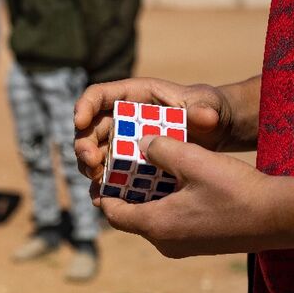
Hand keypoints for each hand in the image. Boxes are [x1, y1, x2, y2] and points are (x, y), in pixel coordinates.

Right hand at [73, 78, 233, 180]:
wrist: (214, 133)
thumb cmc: (208, 110)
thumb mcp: (209, 106)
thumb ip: (205, 110)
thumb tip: (204, 117)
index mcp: (133, 96)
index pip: (98, 95)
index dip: (84, 106)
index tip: (79, 122)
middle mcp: (120, 117)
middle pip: (89, 128)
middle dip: (84, 144)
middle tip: (91, 162)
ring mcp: (122, 140)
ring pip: (93, 151)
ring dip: (89, 166)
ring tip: (97, 179)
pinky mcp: (127, 161)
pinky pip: (108, 172)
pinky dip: (103, 184)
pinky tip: (103, 197)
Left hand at [97, 135, 273, 257]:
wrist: (282, 218)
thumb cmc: (237, 190)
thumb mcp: (194, 160)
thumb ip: (161, 148)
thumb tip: (141, 142)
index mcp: (156, 225)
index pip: (111, 212)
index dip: (103, 190)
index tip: (101, 169)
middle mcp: (164, 242)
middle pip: (128, 216)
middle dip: (123, 191)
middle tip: (122, 164)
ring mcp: (182, 246)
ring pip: (149, 219)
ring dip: (145, 196)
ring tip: (146, 168)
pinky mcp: (198, 243)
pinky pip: (169, 223)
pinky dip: (164, 204)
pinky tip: (175, 181)